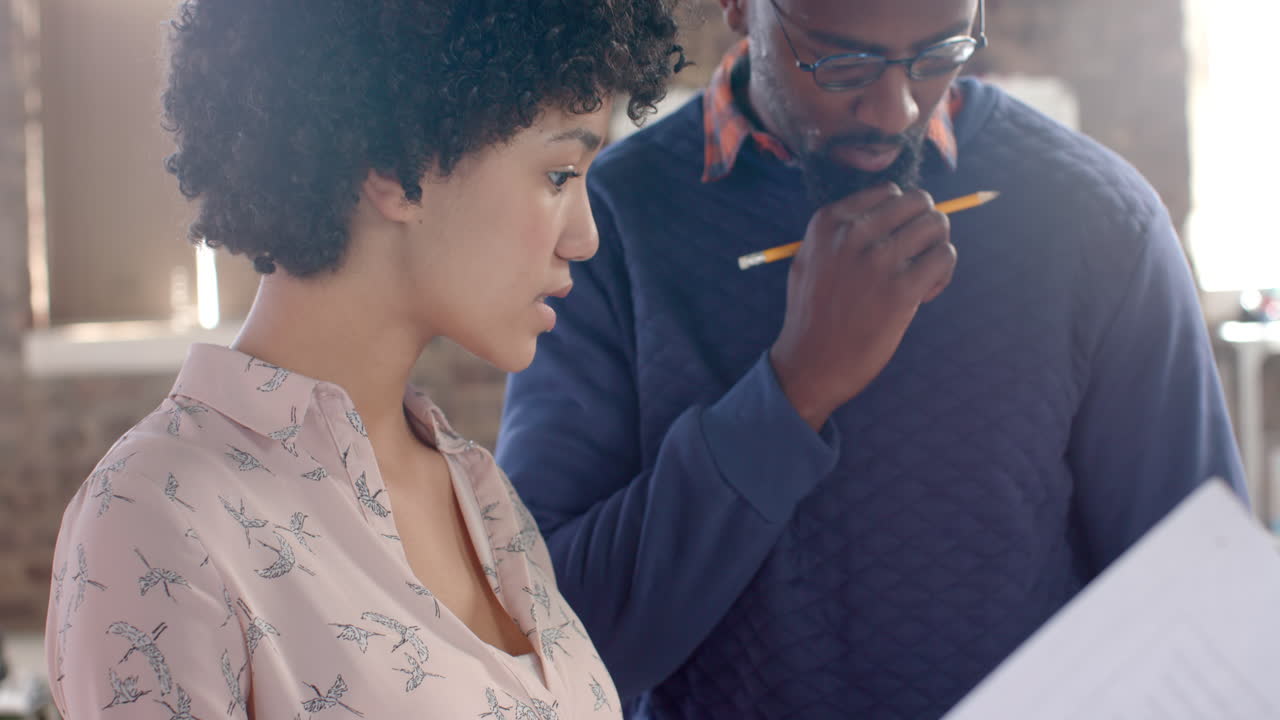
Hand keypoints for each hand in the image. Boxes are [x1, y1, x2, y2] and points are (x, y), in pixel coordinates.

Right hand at [770, 183, 956, 429]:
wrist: (809, 365)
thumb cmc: (811, 315)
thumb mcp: (809, 259)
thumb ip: (838, 233)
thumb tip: (889, 211)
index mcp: (829, 222)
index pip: (890, 192)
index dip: (901, 216)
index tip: (894, 243)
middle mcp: (853, 235)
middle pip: (919, 202)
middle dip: (926, 225)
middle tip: (917, 255)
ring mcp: (878, 261)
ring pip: (937, 225)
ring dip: (938, 248)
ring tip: (922, 275)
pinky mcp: (901, 290)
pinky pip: (944, 258)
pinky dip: (943, 274)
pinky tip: (924, 294)